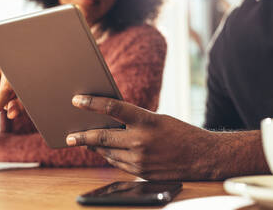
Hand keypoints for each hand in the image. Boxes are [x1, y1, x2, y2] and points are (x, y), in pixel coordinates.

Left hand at [67, 95, 216, 180]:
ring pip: (108, 153)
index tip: (77, 100)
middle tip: (69, 136)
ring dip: (95, 148)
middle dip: (83, 137)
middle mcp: (141, 141)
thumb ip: (135, 121)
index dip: (92, 103)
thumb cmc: (181, 133)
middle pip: (103, 137)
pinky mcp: (142, 173)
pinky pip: (119, 164)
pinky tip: (104, 153)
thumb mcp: (159, 119)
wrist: (203, 157)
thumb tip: (111, 122)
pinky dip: (110, 157)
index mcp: (147, 121)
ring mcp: (141, 160)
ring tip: (85, 142)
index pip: (113, 108)